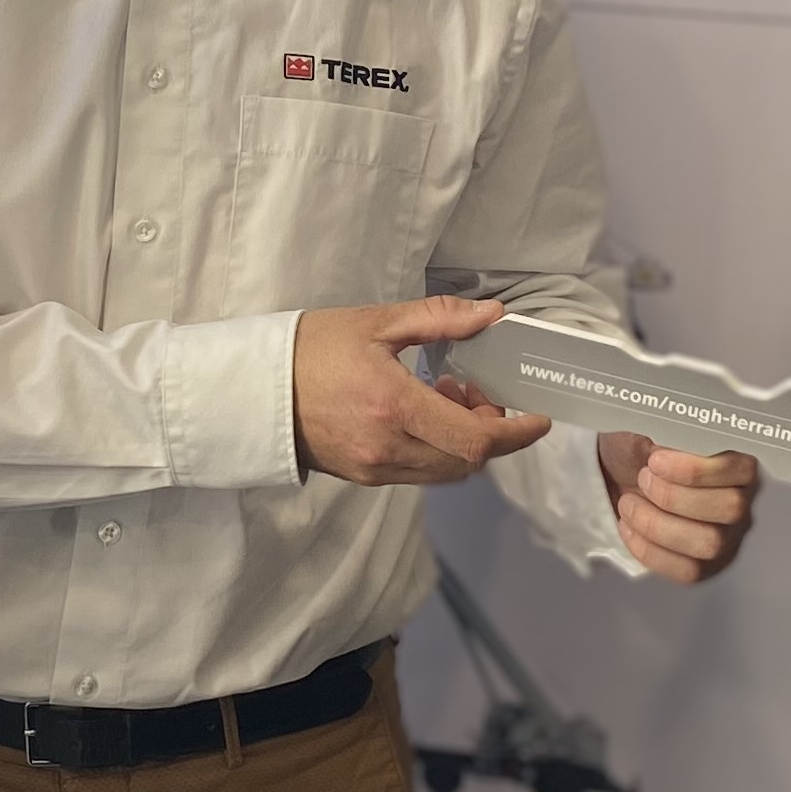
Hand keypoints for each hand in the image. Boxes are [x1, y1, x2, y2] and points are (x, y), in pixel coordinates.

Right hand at [295, 298, 553, 486]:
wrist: (253, 389)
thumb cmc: (310, 349)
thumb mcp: (376, 323)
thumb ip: (440, 319)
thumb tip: (493, 314)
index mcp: (394, 406)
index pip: (476, 439)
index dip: (516, 434)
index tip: (537, 419)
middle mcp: (388, 447)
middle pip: (468, 461)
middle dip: (490, 432)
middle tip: (479, 393)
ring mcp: (375, 467)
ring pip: (446, 471)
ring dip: (464, 442)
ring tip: (447, 398)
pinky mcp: (364, 476)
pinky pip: (420, 473)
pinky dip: (438, 450)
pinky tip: (423, 415)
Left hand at [598, 434, 759, 584]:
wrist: (617, 474)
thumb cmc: (640, 449)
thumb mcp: (646, 429)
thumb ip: (663, 435)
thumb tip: (668, 447)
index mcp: (736, 461)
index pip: (739, 469)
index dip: (696, 470)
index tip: (655, 461)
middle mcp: (740, 500)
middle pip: (730, 508)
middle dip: (674, 496)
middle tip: (642, 478)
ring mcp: (727, 536)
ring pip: (710, 543)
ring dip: (658, 524)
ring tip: (629, 504)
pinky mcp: (705, 565)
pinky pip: (688, 571)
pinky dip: (650, 550)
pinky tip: (628, 527)